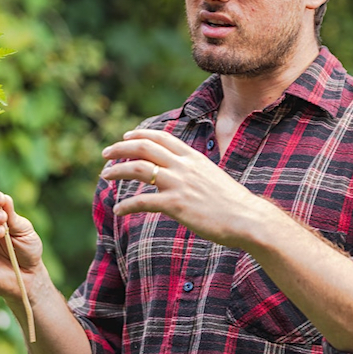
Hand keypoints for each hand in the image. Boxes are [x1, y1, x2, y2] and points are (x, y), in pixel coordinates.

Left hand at [100, 129, 268, 246]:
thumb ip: (194, 171)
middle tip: (105, 154)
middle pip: (144, 147)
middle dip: (120, 148)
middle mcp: (184, 166)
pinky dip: (127, 204)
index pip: (161, 137)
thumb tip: (181, 174)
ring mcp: (179, 184)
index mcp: (193, 157)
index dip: (139, 135)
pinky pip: (143, 201)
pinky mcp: (176, 204)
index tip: (125, 136)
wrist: (248, 219)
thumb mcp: (212, 177)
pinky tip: (118, 210)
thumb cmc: (232, 203)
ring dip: (117, 170)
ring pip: (139, 168)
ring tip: (104, 176)